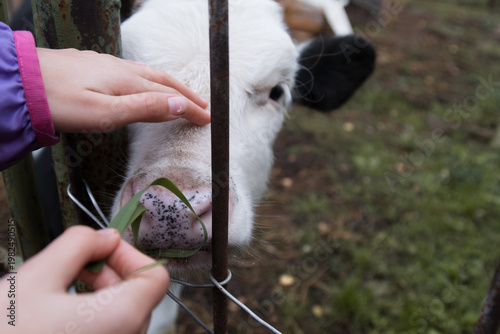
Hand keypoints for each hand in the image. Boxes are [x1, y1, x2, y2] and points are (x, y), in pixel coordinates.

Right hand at [0, 226, 168, 333]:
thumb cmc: (5, 332)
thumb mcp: (37, 277)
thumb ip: (79, 244)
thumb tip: (107, 236)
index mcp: (123, 318)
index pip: (156, 277)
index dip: (131, 255)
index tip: (101, 247)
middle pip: (139, 295)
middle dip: (111, 271)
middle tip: (76, 263)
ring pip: (122, 314)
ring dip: (99, 292)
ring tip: (62, 285)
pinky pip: (108, 330)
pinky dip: (92, 314)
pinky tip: (59, 310)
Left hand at [37, 48, 209, 131]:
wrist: (20, 83)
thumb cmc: (59, 103)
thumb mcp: (105, 113)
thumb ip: (144, 108)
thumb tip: (180, 104)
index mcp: (127, 82)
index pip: (169, 96)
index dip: (190, 107)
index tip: (207, 118)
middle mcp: (120, 69)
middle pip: (162, 81)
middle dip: (185, 94)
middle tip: (202, 105)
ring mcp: (105, 65)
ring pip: (146, 75)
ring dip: (168, 86)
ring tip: (180, 96)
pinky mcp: (92, 66)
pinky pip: (131, 72)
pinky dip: (148, 81)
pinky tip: (141, 85)